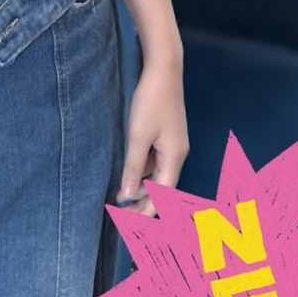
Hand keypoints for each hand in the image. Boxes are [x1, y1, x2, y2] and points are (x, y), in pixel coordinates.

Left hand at [116, 57, 188, 216]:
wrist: (164, 70)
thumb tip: (127, 194)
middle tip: (123, 217)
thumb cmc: (151, 101)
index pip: (163, 194)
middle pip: (161, 187)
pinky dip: (142, 170)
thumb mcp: (138, 135)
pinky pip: (154, 160)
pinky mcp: (166, 134)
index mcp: (174, 157)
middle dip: (143, 203)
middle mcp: (177, 154)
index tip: (133, 226)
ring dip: (140, 186)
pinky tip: (128, 173)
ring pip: (157, 174)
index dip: (148, 211)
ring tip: (120, 197)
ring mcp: (172, 144)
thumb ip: (133, 165)